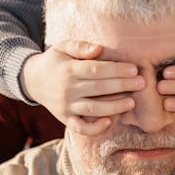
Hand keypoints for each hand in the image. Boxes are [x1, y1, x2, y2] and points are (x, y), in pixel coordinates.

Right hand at [20, 41, 144, 132]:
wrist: (32, 80)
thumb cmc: (55, 61)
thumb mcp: (63, 47)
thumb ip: (81, 46)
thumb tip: (99, 49)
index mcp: (69, 70)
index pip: (96, 70)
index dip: (116, 70)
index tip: (134, 69)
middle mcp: (67, 89)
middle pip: (98, 88)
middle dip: (122, 86)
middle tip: (142, 84)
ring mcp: (66, 106)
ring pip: (93, 109)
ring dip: (114, 107)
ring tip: (132, 102)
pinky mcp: (65, 119)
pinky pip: (81, 128)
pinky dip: (95, 128)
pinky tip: (109, 122)